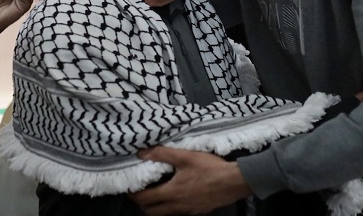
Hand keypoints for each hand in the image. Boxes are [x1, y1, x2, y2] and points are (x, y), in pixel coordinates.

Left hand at [129, 147, 251, 215]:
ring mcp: (187, 211)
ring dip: (155, 206)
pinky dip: (169, 207)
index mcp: (171, 193)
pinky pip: (177, 213)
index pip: (144, 200)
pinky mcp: (197, 211)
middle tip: (140, 191)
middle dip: (142, 203)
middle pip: (151, 212)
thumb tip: (141, 153)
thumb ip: (162, 154)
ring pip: (164, 214)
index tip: (129, 187)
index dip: (133, 194)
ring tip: (156, 192)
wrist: (234, 182)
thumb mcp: (185, 156)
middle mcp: (176, 206)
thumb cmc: (209, 168)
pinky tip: (175, 194)